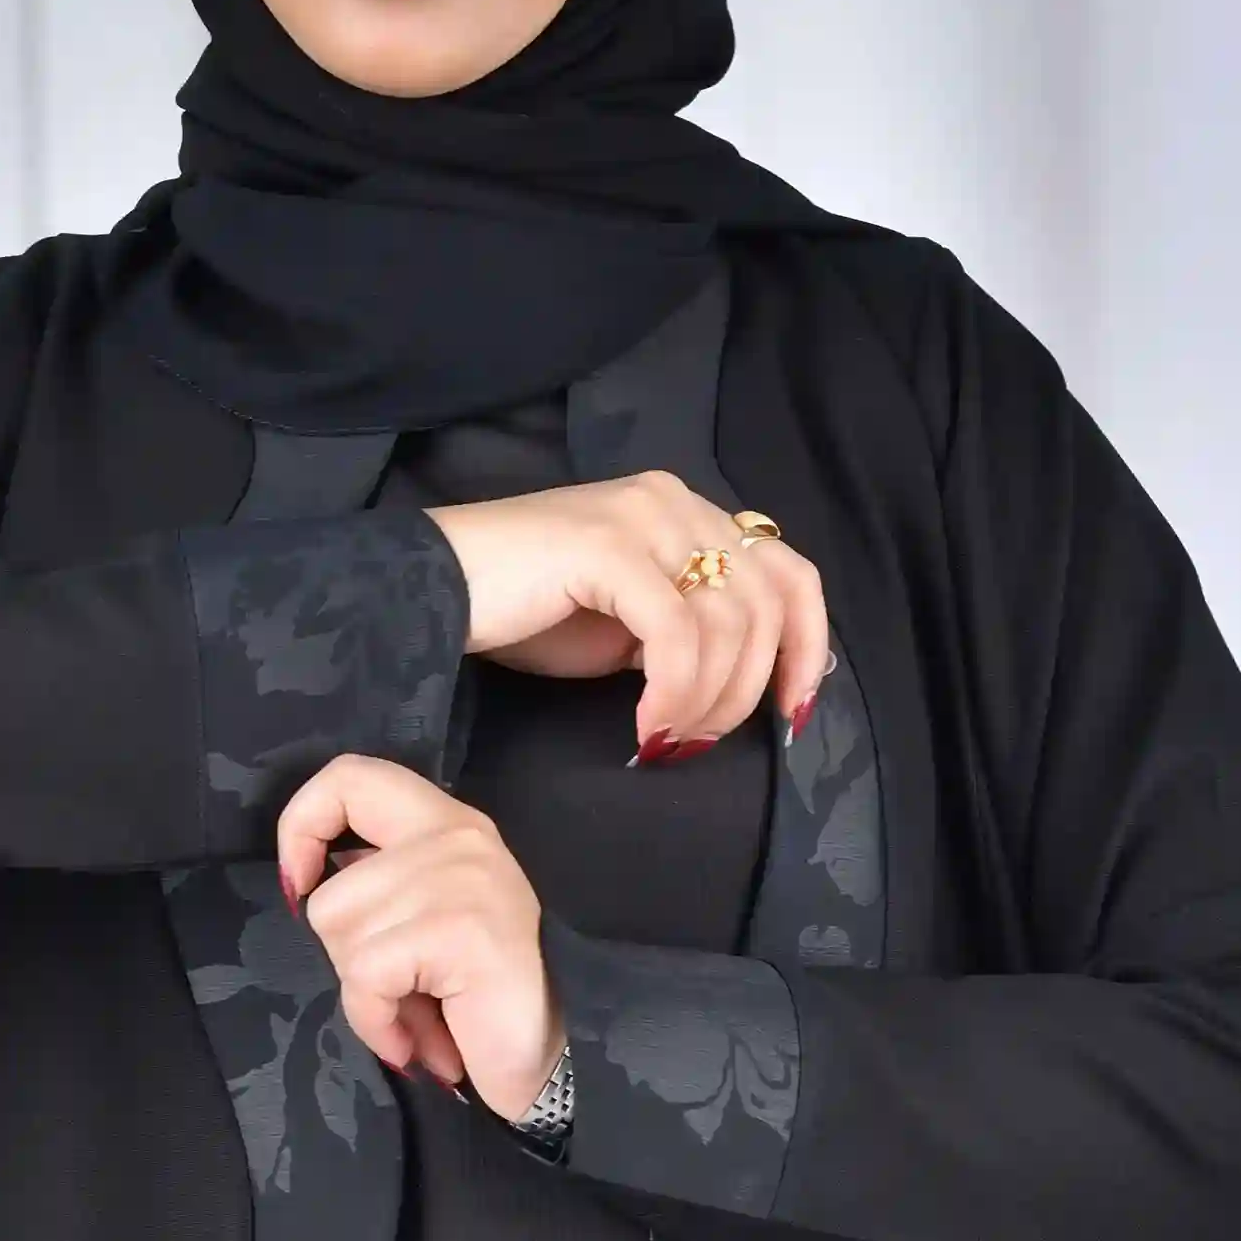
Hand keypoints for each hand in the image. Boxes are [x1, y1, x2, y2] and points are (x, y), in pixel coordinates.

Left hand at [276, 754, 566, 1122]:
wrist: (552, 1061)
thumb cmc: (479, 998)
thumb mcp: (424, 917)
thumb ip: (379, 883)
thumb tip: (306, 883)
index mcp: (447, 822)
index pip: (351, 777)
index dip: (302, 824)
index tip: (301, 883)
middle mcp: (457, 836)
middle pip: (331, 889)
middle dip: (348, 957)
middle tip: (403, 986)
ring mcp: (462, 879)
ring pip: (340, 932)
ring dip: (367, 993)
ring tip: (418, 1011)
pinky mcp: (459, 930)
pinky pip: (366, 976)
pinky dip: (377, 1020)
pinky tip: (416, 1040)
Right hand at [421, 470, 830, 756]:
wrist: (432, 587)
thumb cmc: (525, 612)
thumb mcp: (631, 622)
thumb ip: (691, 628)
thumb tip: (750, 681)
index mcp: (687, 511)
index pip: (788, 572)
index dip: (808, 647)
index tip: (791, 712)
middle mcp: (675, 500)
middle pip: (766, 604)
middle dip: (746, 690)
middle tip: (695, 740)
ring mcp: (643, 516)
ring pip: (726, 624)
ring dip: (706, 700)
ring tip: (663, 737)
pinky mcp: (608, 546)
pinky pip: (676, 634)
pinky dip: (672, 692)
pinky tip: (645, 727)